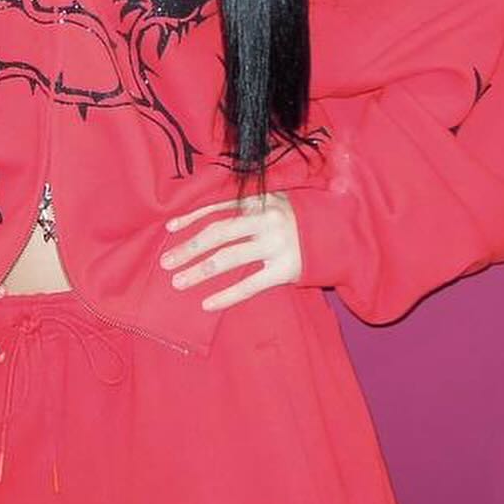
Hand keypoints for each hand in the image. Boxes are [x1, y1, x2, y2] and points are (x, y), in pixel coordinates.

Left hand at [159, 191, 301, 310]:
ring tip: (178, 282)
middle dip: (189, 248)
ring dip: (199, 271)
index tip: (169, 229)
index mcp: (259, 200)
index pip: (217, 208)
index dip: (191, 218)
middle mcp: (265, 219)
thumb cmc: (296, 220)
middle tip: (166, 263)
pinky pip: (249, 285)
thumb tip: (205, 221)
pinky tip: (207, 303)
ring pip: (228, 259)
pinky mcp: (285, 270)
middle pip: (218, 233)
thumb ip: (246, 208)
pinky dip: (226, 295)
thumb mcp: (273, 203)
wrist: (337, 236)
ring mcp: (275, 245)